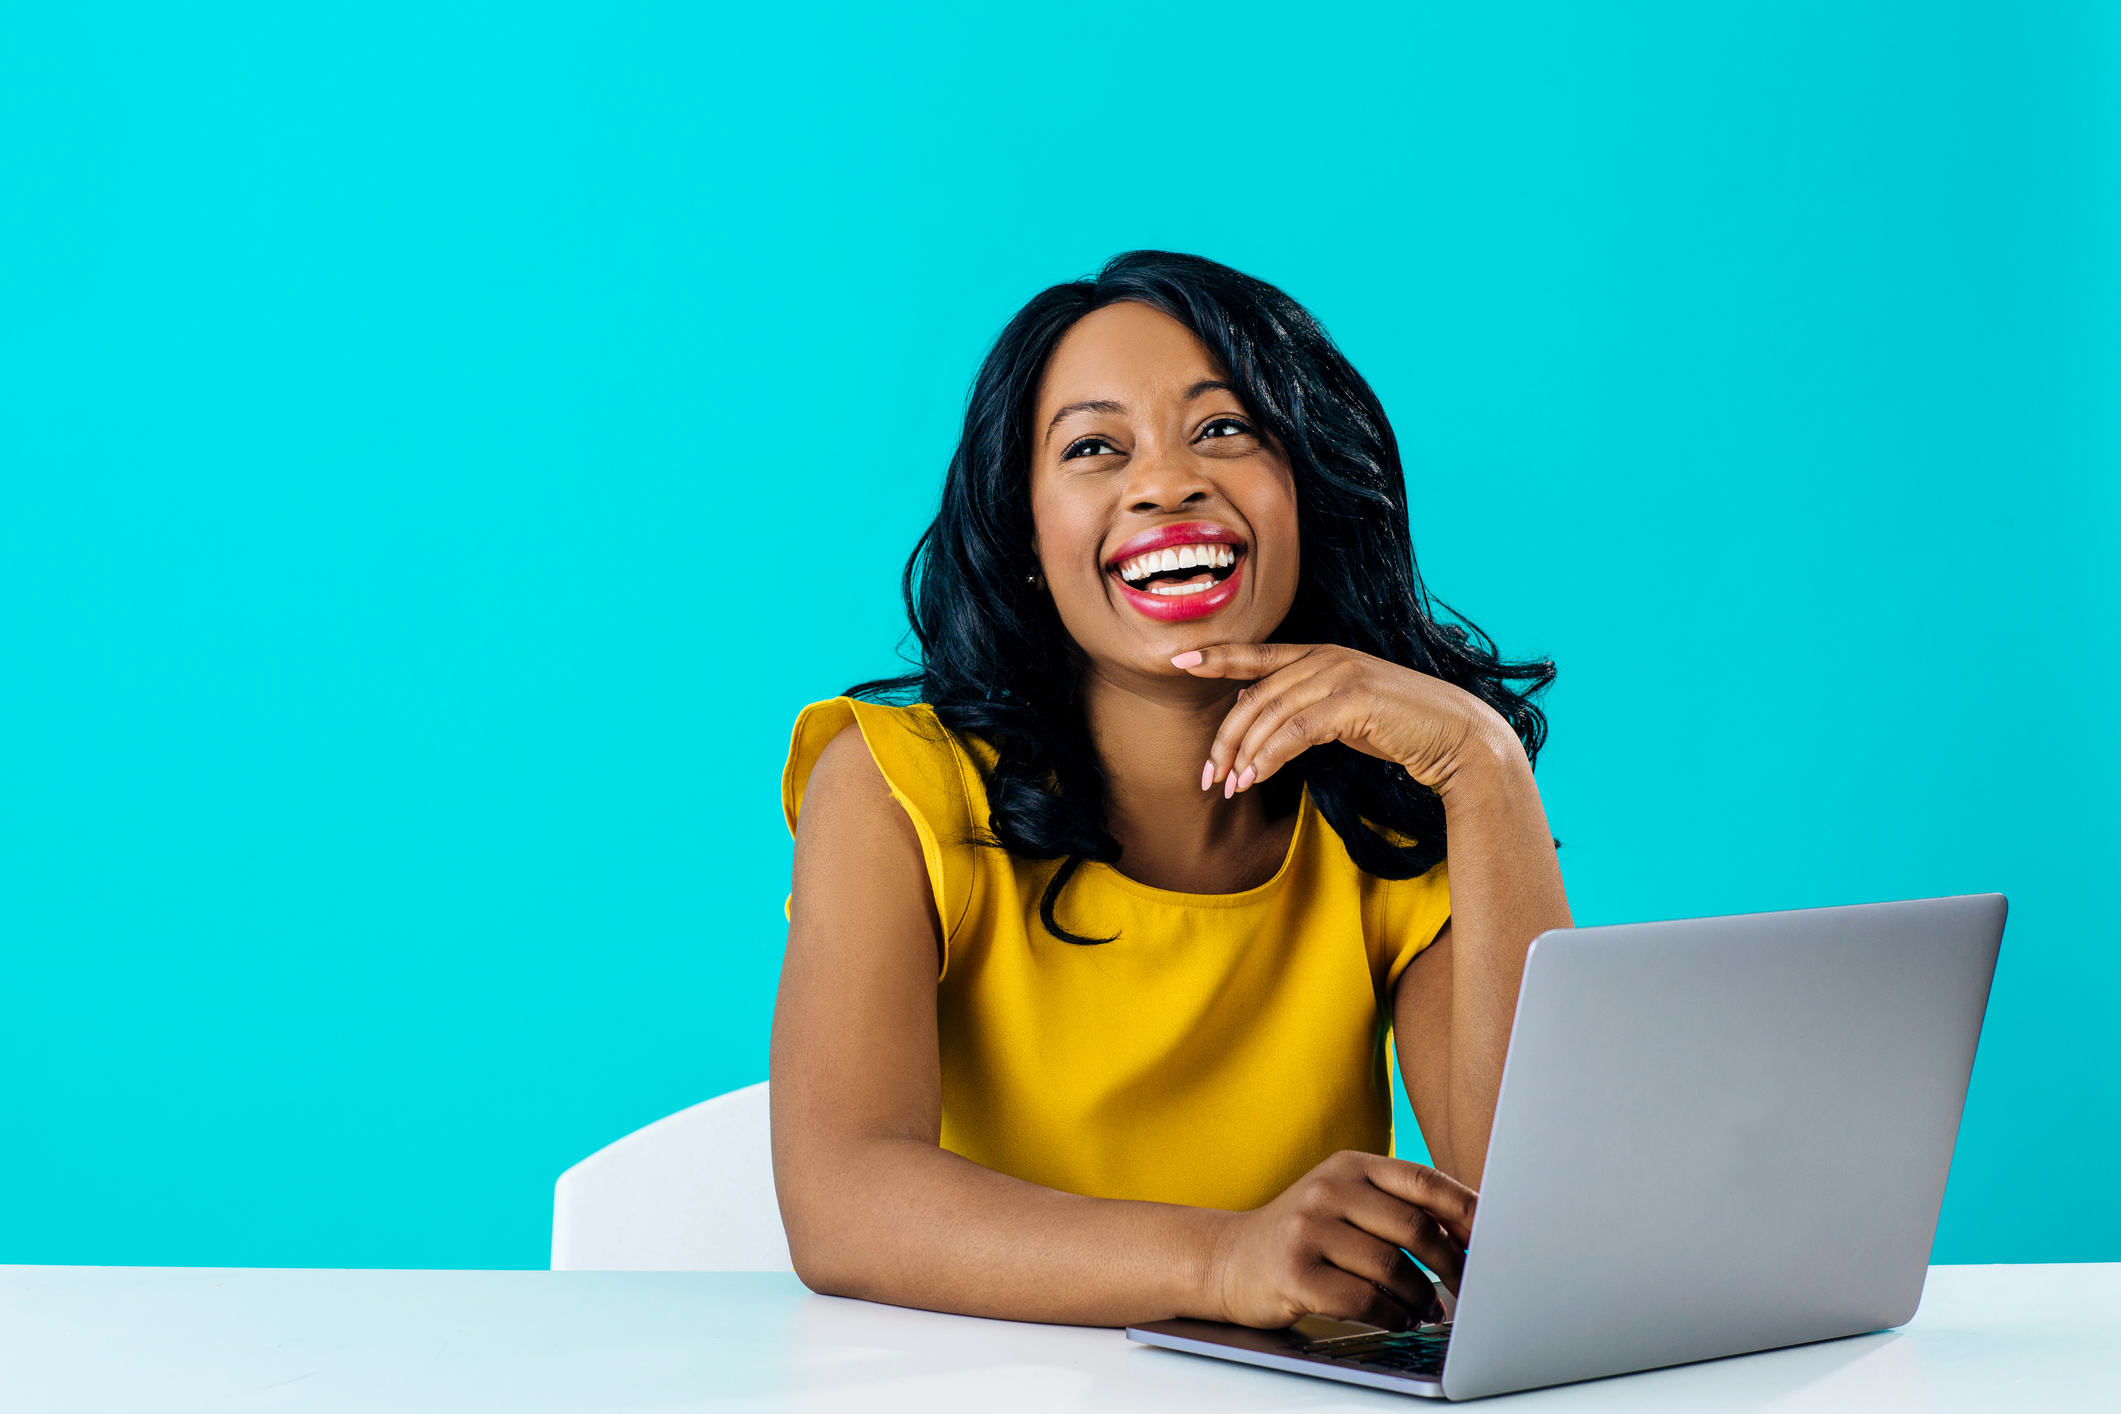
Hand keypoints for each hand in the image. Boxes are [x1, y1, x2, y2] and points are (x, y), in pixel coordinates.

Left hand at [1171, 643, 1510, 795]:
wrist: (1456, 736)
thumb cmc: (1399, 727)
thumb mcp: (1340, 712)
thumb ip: (1298, 705)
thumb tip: (1247, 706)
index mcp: (1320, 654)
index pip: (1257, 654)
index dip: (1216, 656)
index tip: (1178, 661)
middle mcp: (1326, 658)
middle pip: (1255, 696)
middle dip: (1225, 739)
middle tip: (1208, 776)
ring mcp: (1341, 675)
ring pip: (1270, 715)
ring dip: (1244, 755)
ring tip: (1228, 787)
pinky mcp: (1355, 701)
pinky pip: (1296, 731)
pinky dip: (1270, 756)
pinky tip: (1255, 777)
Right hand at [1208, 1150, 1474, 1329]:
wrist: (1227, 1259)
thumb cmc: (1302, 1236)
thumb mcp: (1343, 1203)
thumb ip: (1396, 1207)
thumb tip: (1470, 1233)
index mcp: (1349, 1166)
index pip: (1423, 1180)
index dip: (1466, 1211)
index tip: (1497, 1238)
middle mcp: (1328, 1189)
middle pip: (1414, 1227)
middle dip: (1452, 1265)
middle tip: (1466, 1288)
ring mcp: (1308, 1229)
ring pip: (1392, 1268)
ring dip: (1421, 1297)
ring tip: (1427, 1310)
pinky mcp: (1294, 1272)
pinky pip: (1363, 1300)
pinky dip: (1391, 1316)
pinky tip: (1397, 1319)